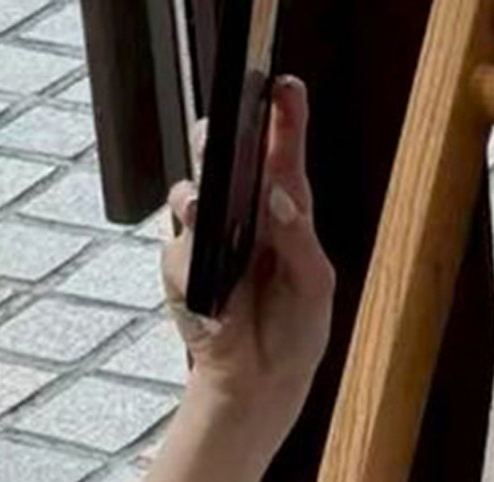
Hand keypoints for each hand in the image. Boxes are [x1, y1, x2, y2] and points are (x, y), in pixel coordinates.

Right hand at [160, 75, 335, 418]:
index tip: (285, 89)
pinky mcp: (183, 265)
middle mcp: (245, 216)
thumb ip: (300, 241)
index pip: (283, 157)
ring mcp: (209, 237)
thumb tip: (279, 198)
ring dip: (197, 195)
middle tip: (224, 134)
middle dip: (221, 140)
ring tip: (205, 206)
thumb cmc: (295, 331)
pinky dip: (190, 257)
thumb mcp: (315, 287)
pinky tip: (210, 284)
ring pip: (192, 193)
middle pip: (226, 159)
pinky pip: (179, 247)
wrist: (259, 380)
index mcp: (286, 214)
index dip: (283, 119)